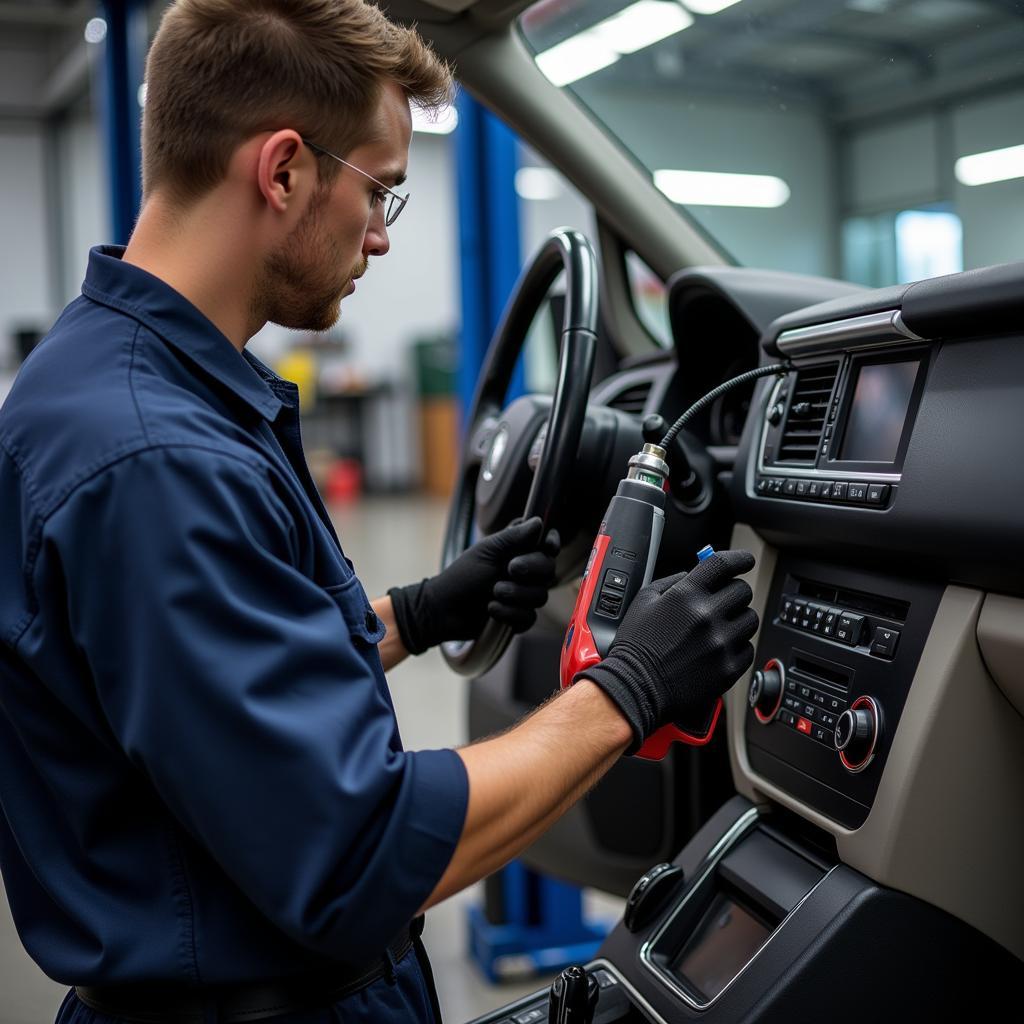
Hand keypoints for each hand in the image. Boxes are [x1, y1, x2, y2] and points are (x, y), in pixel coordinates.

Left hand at [388, 517, 560, 654]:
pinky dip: (510, 615)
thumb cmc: (461, 576)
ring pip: (540, 596)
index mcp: (517, 550)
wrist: (443, 610)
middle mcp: (525, 572)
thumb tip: (539, 522)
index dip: (551, 543)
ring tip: (492, 594)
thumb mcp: (486, 551)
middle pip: (549, 570)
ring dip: (516, 595)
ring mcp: (523, 595)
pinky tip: (492, 610)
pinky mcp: (518, 617)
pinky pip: (529, 618)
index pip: (546, 543)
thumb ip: (513, 537)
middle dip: (531, 570)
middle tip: (510, 569)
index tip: (548, 546)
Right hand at [578, 549, 757, 752]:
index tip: (745, 561)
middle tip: (723, 600)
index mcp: (686, 595)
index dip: (739, 559)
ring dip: (738, 619)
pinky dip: (737, 646)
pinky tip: (718, 649)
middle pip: (743, 590)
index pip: (724, 564)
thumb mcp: (644, 602)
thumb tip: (692, 574)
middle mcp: (708, 616)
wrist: (637, 686)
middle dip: (734, 592)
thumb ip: (671, 582)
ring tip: (719, 628)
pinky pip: (748, 648)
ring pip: (750, 619)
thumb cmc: (636, 646)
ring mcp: (721, 643)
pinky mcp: (729, 668)